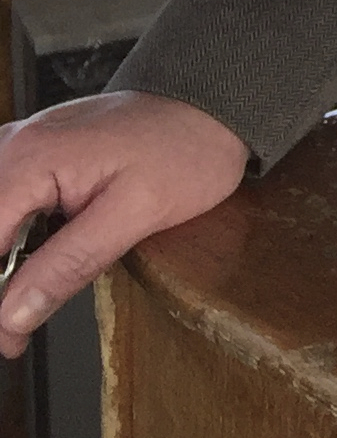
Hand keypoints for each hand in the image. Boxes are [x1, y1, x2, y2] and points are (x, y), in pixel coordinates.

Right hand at [0, 91, 248, 355]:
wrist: (214, 102)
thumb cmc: (187, 149)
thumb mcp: (137, 213)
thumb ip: (70, 264)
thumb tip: (13, 315)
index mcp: (30, 158)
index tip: (10, 334)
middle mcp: (15, 146)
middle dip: (4, 278)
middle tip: (22, 320)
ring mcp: (23, 146)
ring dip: (10, 261)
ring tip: (36, 292)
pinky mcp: (37, 155)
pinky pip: (10, 203)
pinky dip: (18, 236)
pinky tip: (44, 255)